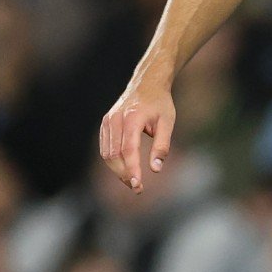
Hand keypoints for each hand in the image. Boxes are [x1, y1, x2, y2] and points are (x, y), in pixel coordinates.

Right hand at [99, 75, 175, 193]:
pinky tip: (124, 170)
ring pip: (106, 153)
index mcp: (132, 117)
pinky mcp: (105, 124)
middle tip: (138, 188)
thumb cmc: (160, 103)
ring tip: (132, 181)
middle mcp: (116, 119)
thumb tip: (156, 169)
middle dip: (124, 174)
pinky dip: (112, 162)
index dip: (132, 169)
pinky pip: (104, 148)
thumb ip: (162, 146)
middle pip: (114, 154)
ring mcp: (108, 121)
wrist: (146, 83)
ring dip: (117, 170)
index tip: (138, 185)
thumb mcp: (167, 122)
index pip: (129, 149)